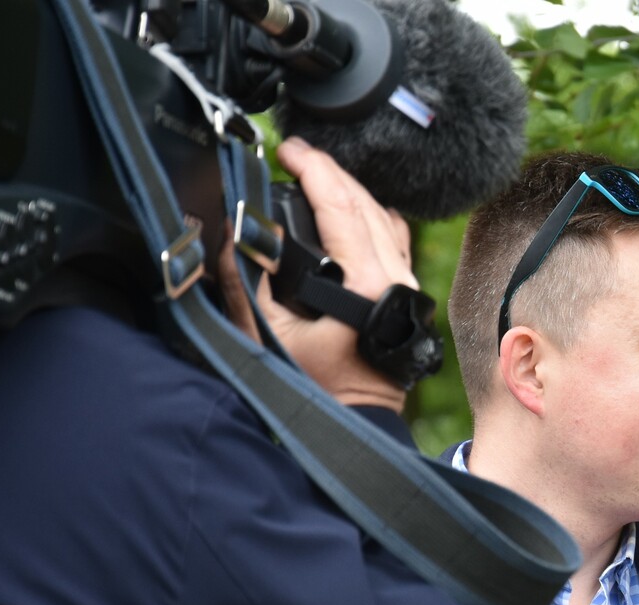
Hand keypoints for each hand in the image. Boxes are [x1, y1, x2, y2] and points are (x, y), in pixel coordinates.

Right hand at [258, 137, 416, 412]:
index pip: (342, 206)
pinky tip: (350, 208)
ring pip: (383, 217)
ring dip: (349, 190)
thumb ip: (244, 279)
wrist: (357, 420)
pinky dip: (370, 215)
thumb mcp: (265, 332)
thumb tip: (231, 232)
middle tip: (295, 155)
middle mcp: (396, 278)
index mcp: (367, 283)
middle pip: (365, 203)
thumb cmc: (316, 386)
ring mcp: (406, 284)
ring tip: (315, 175)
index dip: (313, 169)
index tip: (287, 150)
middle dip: (329, 172)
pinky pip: (394, 239)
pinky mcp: (406, 293)